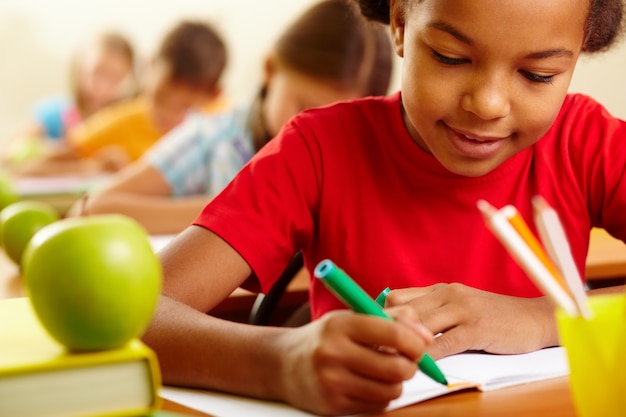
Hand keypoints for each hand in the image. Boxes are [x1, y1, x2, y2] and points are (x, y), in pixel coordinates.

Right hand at [276, 308, 432, 415]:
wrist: (283, 364)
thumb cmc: (324, 338)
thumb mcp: (351, 318)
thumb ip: (390, 318)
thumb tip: (426, 335)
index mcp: (340, 325)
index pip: (392, 334)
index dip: (415, 342)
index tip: (419, 345)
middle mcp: (333, 352)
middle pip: (396, 367)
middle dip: (410, 366)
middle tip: (406, 361)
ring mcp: (331, 382)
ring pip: (390, 390)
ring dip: (396, 382)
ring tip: (385, 372)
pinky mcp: (332, 406)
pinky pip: (377, 405)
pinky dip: (381, 396)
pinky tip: (368, 384)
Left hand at [385, 284, 558, 359]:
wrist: (535, 318)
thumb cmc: (495, 316)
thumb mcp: (460, 307)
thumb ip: (434, 311)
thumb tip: (399, 325)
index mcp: (441, 289)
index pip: (398, 297)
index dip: (379, 315)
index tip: (368, 333)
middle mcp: (448, 294)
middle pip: (403, 310)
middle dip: (384, 331)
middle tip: (369, 350)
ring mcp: (463, 310)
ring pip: (420, 326)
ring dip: (402, 344)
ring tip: (387, 359)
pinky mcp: (477, 328)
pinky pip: (445, 344)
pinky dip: (429, 357)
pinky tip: (419, 366)